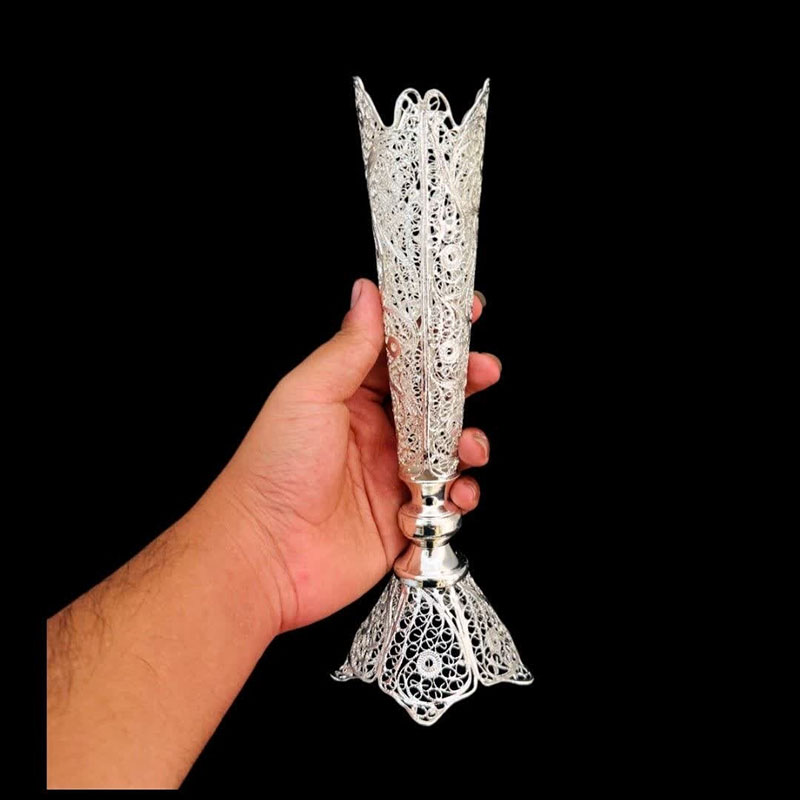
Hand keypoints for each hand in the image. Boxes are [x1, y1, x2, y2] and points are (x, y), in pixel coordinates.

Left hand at [218, 278, 501, 631]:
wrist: (265, 553)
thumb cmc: (275, 467)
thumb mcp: (310, 393)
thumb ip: (349, 347)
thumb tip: (368, 293)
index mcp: (352, 397)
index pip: (402, 356)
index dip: (434, 336)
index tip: (466, 315)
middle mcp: (377, 432)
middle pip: (436, 400)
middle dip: (466, 385)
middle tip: (484, 372)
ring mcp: (392, 475)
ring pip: (450, 449)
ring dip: (470, 445)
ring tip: (467, 450)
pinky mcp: (405, 517)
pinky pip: (448, 500)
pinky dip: (459, 497)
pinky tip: (448, 498)